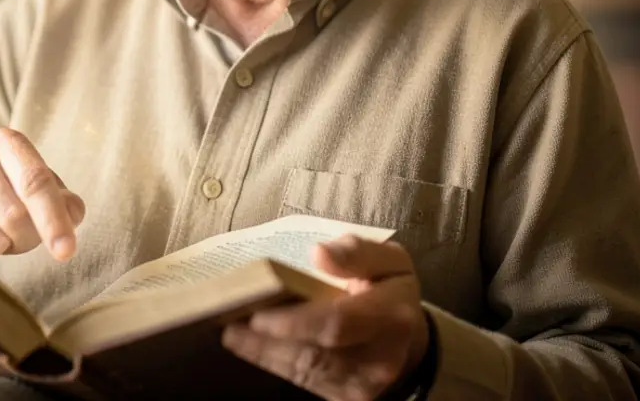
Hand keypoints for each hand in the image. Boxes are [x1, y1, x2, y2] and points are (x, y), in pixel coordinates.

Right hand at [0, 128, 85, 266]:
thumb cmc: (7, 192)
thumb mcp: (37, 187)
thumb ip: (64, 202)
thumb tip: (72, 214)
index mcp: (8, 142)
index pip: (35, 182)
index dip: (53, 219)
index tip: (66, 251)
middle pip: (16, 218)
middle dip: (27, 237)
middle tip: (19, 231)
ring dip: (2, 249)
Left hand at [221, 236, 430, 400]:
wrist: (409, 342)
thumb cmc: (390, 290)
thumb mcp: (388, 260)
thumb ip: (357, 252)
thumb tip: (319, 253)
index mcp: (391, 317)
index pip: (338, 324)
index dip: (295, 322)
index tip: (257, 313)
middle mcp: (379, 358)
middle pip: (315, 354)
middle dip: (268, 341)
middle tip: (230, 323)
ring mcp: (362, 385)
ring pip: (305, 371)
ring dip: (263, 353)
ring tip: (232, 332)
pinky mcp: (345, 398)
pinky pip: (304, 382)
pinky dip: (273, 363)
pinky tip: (249, 347)